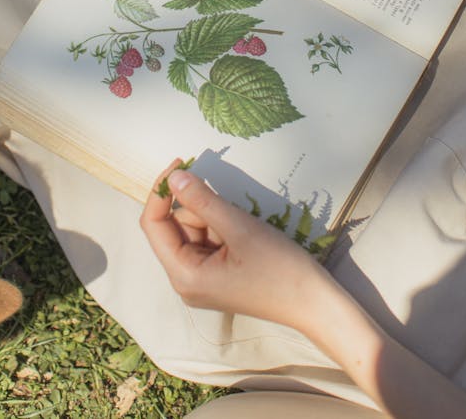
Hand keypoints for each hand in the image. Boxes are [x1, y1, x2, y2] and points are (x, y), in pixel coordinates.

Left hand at [140, 161, 331, 329]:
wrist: (313, 302)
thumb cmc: (278, 268)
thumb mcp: (239, 227)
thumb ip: (202, 200)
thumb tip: (175, 176)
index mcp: (183, 275)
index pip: (152, 225)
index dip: (161, 191)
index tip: (181, 163)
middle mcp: (185, 280)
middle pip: (174, 226)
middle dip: (199, 207)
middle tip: (230, 208)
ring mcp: (201, 279)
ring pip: (193, 230)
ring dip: (214, 217)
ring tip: (244, 229)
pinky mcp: (216, 275)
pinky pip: (208, 240)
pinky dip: (222, 227)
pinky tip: (244, 234)